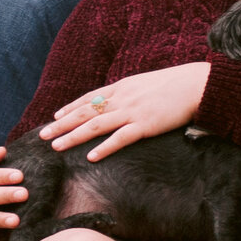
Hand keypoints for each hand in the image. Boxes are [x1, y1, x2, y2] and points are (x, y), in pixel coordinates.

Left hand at [36, 63, 210, 160]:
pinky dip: (104, 147)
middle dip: (62, 124)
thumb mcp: (146, 84)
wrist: (197, 84)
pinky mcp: (146, 125)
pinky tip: (91, 157)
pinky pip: (120, 138)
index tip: (55, 116)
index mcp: (122, 87)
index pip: (89, 98)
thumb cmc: (175, 85)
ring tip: (57, 146)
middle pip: (85, 112)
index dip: (70, 108)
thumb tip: (119, 101)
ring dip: (74, 136)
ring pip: (96, 125)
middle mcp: (122, 98)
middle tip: (44, 135)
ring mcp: (133, 111)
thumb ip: (131, 93)